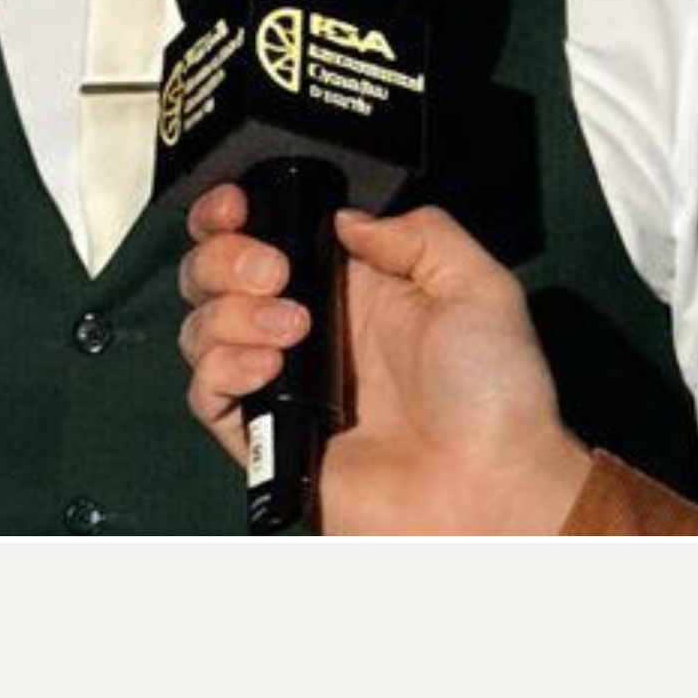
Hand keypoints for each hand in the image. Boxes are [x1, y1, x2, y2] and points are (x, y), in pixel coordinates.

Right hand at [177, 187, 592, 533]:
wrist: (489, 489)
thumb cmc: (495, 393)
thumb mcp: (478, 286)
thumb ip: (417, 233)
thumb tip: (345, 220)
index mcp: (353, 287)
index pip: (269, 235)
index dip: (234, 214)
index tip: (239, 208)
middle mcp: (308, 328)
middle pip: (215, 274)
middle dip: (225, 257)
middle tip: (274, 273)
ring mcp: (282, 383)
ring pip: (203, 327)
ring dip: (230, 313)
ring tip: (291, 330)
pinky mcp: (265, 436)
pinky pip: (207, 394)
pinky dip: (222, 370)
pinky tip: (269, 368)